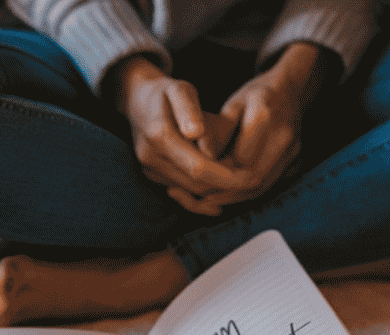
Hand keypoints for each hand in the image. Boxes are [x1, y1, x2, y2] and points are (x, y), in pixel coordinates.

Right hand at [108, 56, 251, 214]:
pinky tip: (223, 182)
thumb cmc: (165, 92)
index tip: (252, 175)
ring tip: (240, 177)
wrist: (137, 101)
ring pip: (191, 190)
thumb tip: (196, 133)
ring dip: (217, 188)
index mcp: (159, 135)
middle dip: (226, 185)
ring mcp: (149, 169)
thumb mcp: (179, 89)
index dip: (227, 176)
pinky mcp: (152, 175)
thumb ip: (188, 109)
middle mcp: (151, 157)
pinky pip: (183, 189)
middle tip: (252, 177)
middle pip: (196, 184)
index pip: (199, 167)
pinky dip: (204, 187)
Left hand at [188, 43, 333, 212]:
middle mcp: (282, 135)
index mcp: (264, 115)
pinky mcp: (295, 160)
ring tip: (212, 199)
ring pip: (262, 186)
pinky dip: (249, 193)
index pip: (240, 158)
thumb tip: (202, 155)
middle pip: (253, 177)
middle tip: (202, 196)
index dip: (220, 171)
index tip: (199, 176)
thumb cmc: (254, 96)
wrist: (290, 90)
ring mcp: (292, 150)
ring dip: (236, 196)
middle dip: (226, 190)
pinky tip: (231, 194)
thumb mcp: (231, 106)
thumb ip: (218, 131)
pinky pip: (270, 185)